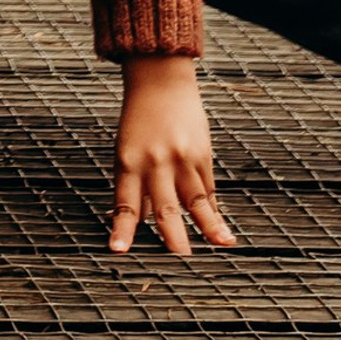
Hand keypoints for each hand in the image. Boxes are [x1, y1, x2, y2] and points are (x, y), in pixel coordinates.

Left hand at [110, 56, 235, 254]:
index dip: (122, 228)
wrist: (159, 80)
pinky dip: (215, 210)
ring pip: (196, 200)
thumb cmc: (139, 120)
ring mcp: (180, 159)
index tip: (117, 250)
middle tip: (180, 259)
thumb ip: (136, 185)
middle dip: (172, 235)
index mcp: (128, 163)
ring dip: (210, 226)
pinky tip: (223, 229)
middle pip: (164, 206)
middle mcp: (154, 163)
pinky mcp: (201, 154)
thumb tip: (138, 221)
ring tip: (222, 245)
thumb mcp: (127, 149)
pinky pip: (208, 189)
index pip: (125, 203)